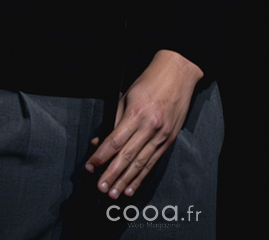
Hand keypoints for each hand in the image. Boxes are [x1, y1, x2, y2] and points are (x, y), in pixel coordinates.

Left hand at [85, 49, 202, 198]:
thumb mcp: (127, 96)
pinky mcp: (168, 140)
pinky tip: (131, 187)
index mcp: (137, 114)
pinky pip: (152, 162)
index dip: (101, 156)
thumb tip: (100, 141)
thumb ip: (114, 120)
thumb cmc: (150, 82)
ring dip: (125, 181)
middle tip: (101, 187)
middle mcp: (150, 127)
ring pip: (140, 163)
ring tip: (114, 193)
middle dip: (112, 174)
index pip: (115, 141)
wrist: (178, 74)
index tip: (91, 166)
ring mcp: (161, 135)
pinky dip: (141, 177)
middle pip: (127, 156)